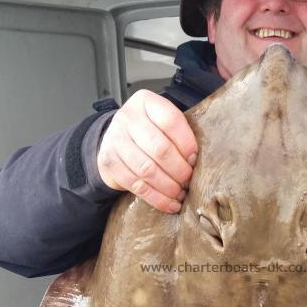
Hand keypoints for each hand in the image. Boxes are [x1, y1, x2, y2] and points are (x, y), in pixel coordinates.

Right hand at [97, 90, 197, 212]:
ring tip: (181, 192)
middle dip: (179, 169)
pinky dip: (157, 198)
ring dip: (169, 186)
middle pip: (160, 148)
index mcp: (145, 102)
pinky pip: (137, 186)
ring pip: (148, 170)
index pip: (171, 120)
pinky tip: (170, 204)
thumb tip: (196, 160)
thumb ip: (178, 132)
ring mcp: (115, 141)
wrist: (114, 140)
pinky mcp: (110, 164)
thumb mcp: (161, 121)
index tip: (194, 159)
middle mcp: (127, 118)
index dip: (187, 143)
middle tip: (189, 180)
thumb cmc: (147, 131)